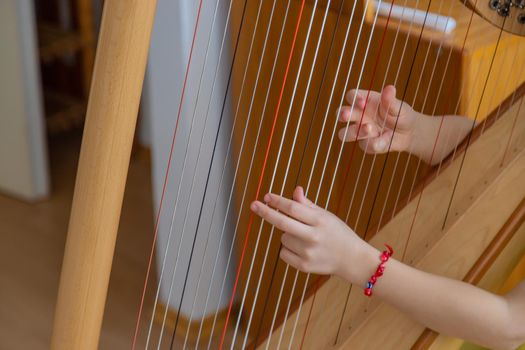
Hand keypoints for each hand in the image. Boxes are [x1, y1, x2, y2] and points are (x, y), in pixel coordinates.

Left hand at [250, 186, 372, 280]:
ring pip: (283, 238)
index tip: (266, 196)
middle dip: (266, 212)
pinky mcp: (304, 266)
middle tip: (254, 204)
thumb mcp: (326, 215)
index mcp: (320, 220)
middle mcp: (313, 236)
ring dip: (288, 235)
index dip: (278, 201)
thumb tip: (295, 191)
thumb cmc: (338, 233)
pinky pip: (283, 253)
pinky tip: (302, 249)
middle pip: (282, 223)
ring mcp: (308, 252)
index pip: (293, 208)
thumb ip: (307, 205)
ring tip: (305, 238)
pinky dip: (288, 249)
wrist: (352, 259)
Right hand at [337, 85, 417, 153]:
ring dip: (354, 131)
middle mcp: (358, 116)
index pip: (352, 96)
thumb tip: (390, 88)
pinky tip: (388, 139)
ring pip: (344, 134)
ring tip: (369, 128)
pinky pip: (365, 145)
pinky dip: (377, 143)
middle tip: (346, 115)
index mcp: (365, 101)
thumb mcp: (398, 106)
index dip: (354, 98)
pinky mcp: (366, 145)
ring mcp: (360, 131)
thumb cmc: (400, 115)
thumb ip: (391, 100)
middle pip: (341, 114)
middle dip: (342, 114)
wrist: (409, 132)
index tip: (362, 102)